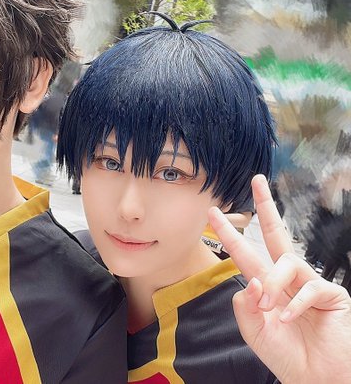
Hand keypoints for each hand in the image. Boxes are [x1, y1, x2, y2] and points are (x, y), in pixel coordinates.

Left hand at [208, 174, 350, 383]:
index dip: (231, 233)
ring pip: (287, 262)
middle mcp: (288, 280)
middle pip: (277, 235)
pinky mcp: (332, 295)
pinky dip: (294, 304)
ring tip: (267, 306)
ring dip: (272, 283)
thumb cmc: (286, 355)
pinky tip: (286, 320)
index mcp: (266, 287)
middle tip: (256, 181)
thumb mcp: (253, 331)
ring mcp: (311, 284)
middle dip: (266, 207)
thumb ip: (244, 305)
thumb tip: (251, 280)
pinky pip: (310, 286)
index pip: (246, 253)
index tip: (212, 212)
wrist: (314, 378)